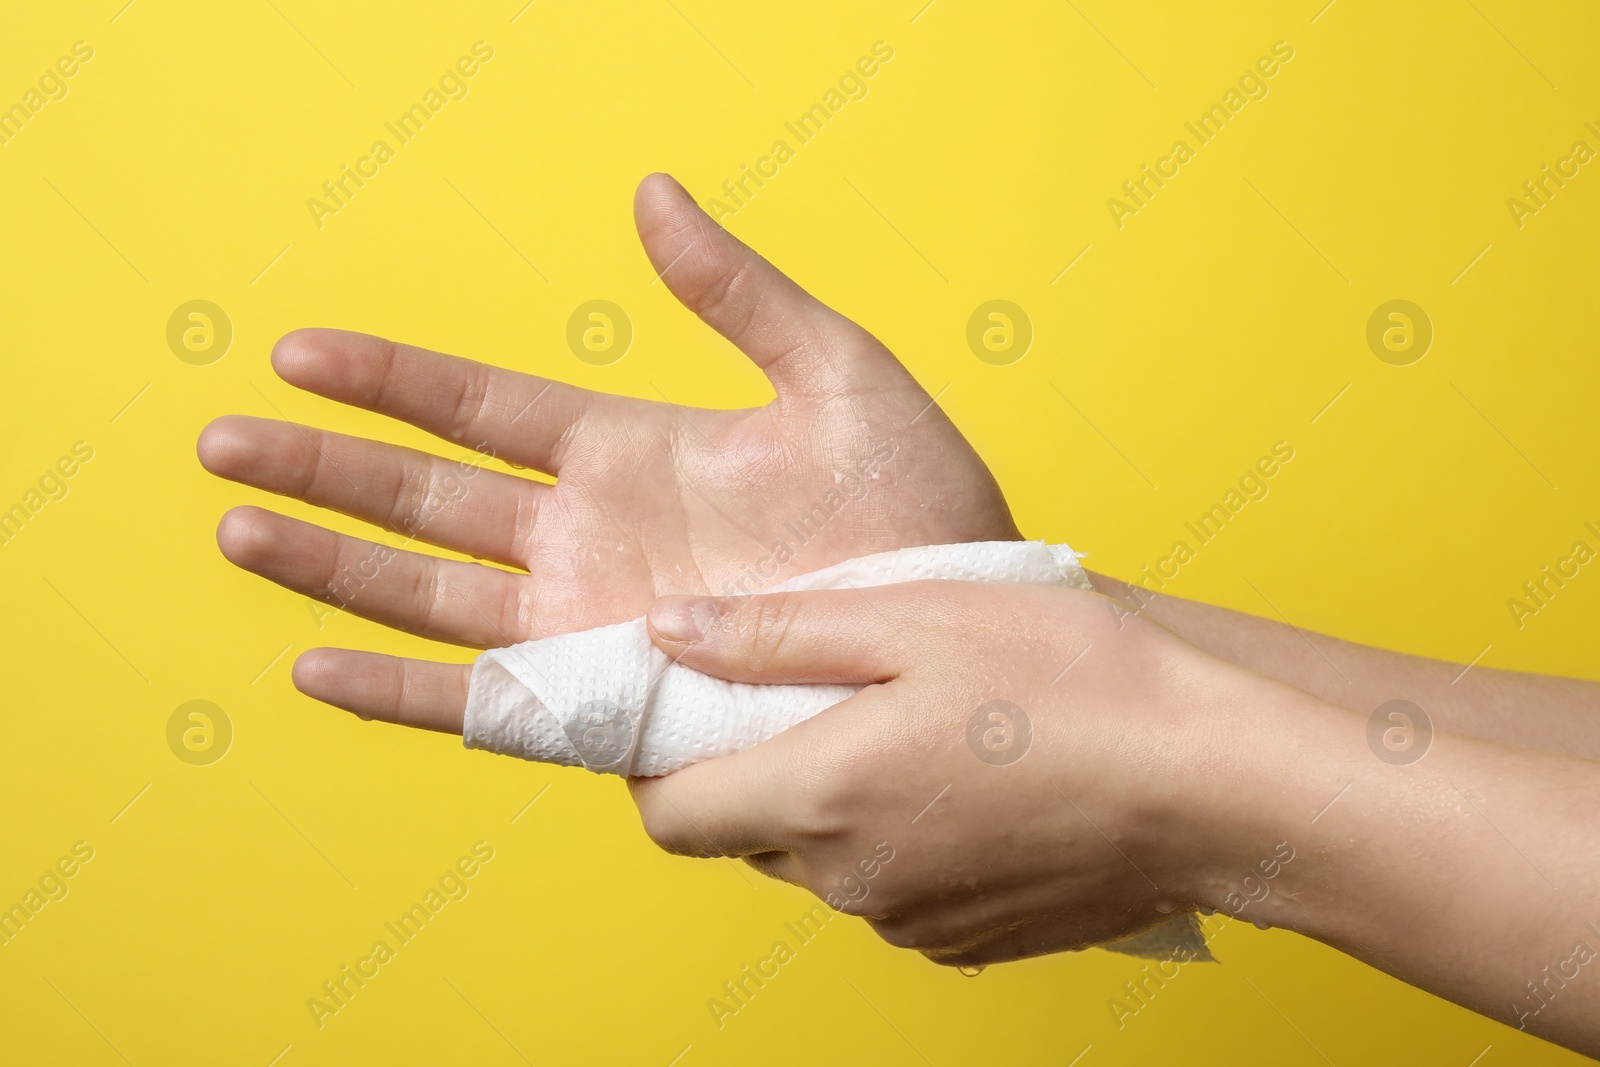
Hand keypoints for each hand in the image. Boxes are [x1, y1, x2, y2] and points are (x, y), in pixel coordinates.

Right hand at [198, 173, 1018, 730]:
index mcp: (628, 453)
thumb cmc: (921, 511)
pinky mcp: (608, 704)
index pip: (477, 407)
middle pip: (424, 498)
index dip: (388, 380)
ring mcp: (590, 624)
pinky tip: (317, 667)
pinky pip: (486, 701)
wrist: (964, 638)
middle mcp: (588, 540)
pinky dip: (401, 692)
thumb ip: (739, 292)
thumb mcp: (837, 377)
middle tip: (221, 443)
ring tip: (237, 533)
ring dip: (332, 566)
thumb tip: (653, 193)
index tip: (300, 352)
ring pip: (429, 591)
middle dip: (323, 472)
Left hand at [630, 579, 1298, 965]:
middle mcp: (852, 883)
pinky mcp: (969, 941)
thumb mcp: (914, 619)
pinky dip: (895, 836)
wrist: (1218, 787)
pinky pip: (891, 888)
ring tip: (902, 720)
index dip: (657, 761)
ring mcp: (913, 924)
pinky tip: (960, 774)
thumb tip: (665, 631)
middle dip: (753, 765)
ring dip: (831, 799)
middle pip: (746, 833)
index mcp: (821, 801)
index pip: (670, 815)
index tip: (689, 705)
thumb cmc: (1076, 685)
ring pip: (823, 860)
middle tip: (813, 688)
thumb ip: (774, 632)